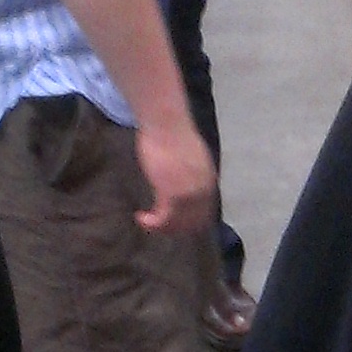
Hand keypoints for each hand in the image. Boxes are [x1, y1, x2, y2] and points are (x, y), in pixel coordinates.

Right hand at [134, 106, 216, 235]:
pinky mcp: (171, 194)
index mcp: (209, 183)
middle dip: (174, 228)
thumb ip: (193, 174)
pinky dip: (152, 223)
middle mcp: (203, 192)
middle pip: (192, 223)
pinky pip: (163, 219)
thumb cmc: (173, 135)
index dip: (188, 223)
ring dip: (161, 227)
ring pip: (177, 224)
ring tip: (147, 222)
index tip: (172, 223)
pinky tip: (141, 218)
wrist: (166, 123)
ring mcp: (188, 194)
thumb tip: (186, 184)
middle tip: (157, 225)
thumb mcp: (192, 158)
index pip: (204, 214)